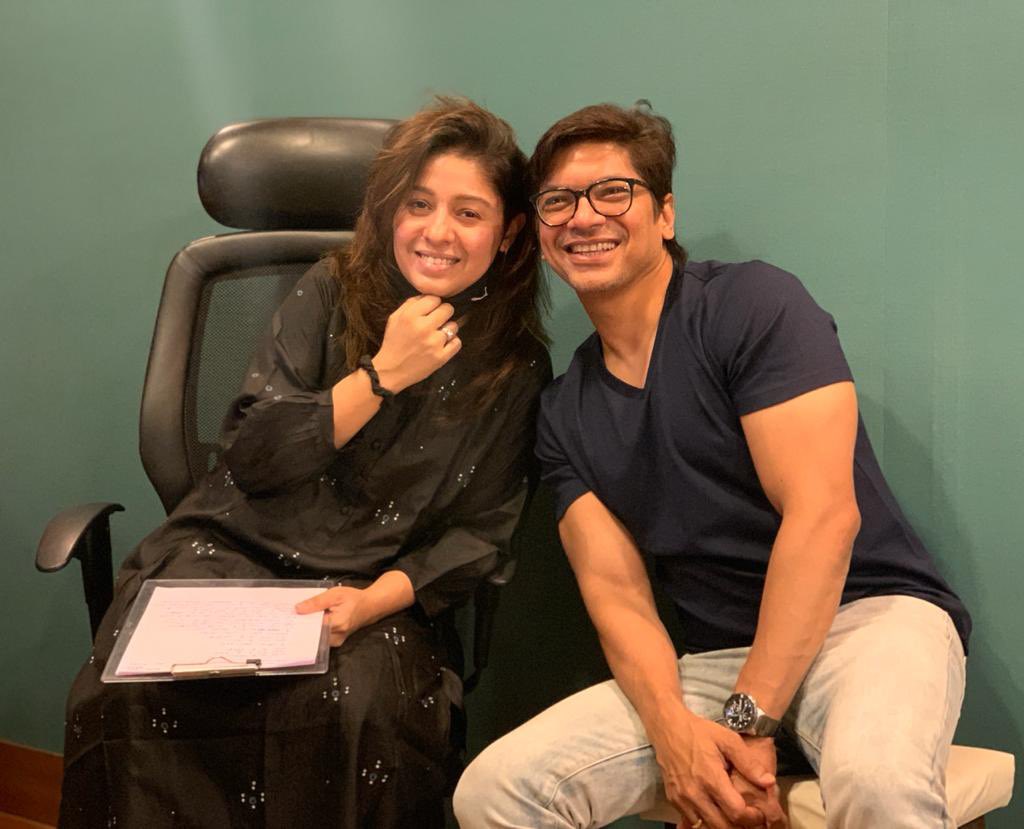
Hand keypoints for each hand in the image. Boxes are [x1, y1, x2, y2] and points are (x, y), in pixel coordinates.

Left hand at [295, 586, 368, 646]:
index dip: (299, 622)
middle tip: (292, 617)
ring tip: (301, 618)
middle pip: (312, 634)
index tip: (289, 617)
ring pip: (315, 637)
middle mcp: (336, 636)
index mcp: (336, 624)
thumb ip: (316, 602)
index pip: (311, 627)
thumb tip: (298, 609)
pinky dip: (315, 631)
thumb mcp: (335, 594)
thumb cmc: (354, 598)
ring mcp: (336, 641)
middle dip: (302, 625)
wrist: (370, 606)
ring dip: (308, 629)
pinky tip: (311, 622)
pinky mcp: (336, 642)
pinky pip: (321, 638)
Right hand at [371, 295, 459, 392]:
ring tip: (438, 335)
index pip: (435, 298)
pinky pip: (457, 342)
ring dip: (448, 329)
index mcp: (411, 316)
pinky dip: (452, 343)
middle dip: (443, 313)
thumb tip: (428, 296)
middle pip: (448, 309)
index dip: (434, 303)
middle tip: (437, 321)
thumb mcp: (395, 318)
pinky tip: (443, 345)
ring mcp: (434, 343)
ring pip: (454, 326)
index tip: (431, 310)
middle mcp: (424, 327)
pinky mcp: (441, 357)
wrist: (391, 370)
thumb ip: (411, 304)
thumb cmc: (393, 342)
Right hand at [655, 713, 774, 828]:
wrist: (667, 727)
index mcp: (711, 778)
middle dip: (739, 826)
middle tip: (749, 817)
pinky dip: (706, 820)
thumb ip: (748, 763)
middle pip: (722, 826)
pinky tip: (715, 810)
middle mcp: (695, 794)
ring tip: (732, 815)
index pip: (736, 812)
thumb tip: (769, 782)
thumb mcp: (727, 739)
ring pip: (706, 827)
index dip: (752, 817)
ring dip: (722, 825)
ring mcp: (681, 799)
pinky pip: (693, 821)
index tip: (760, 813)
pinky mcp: (673, 800)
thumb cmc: (699, 732)